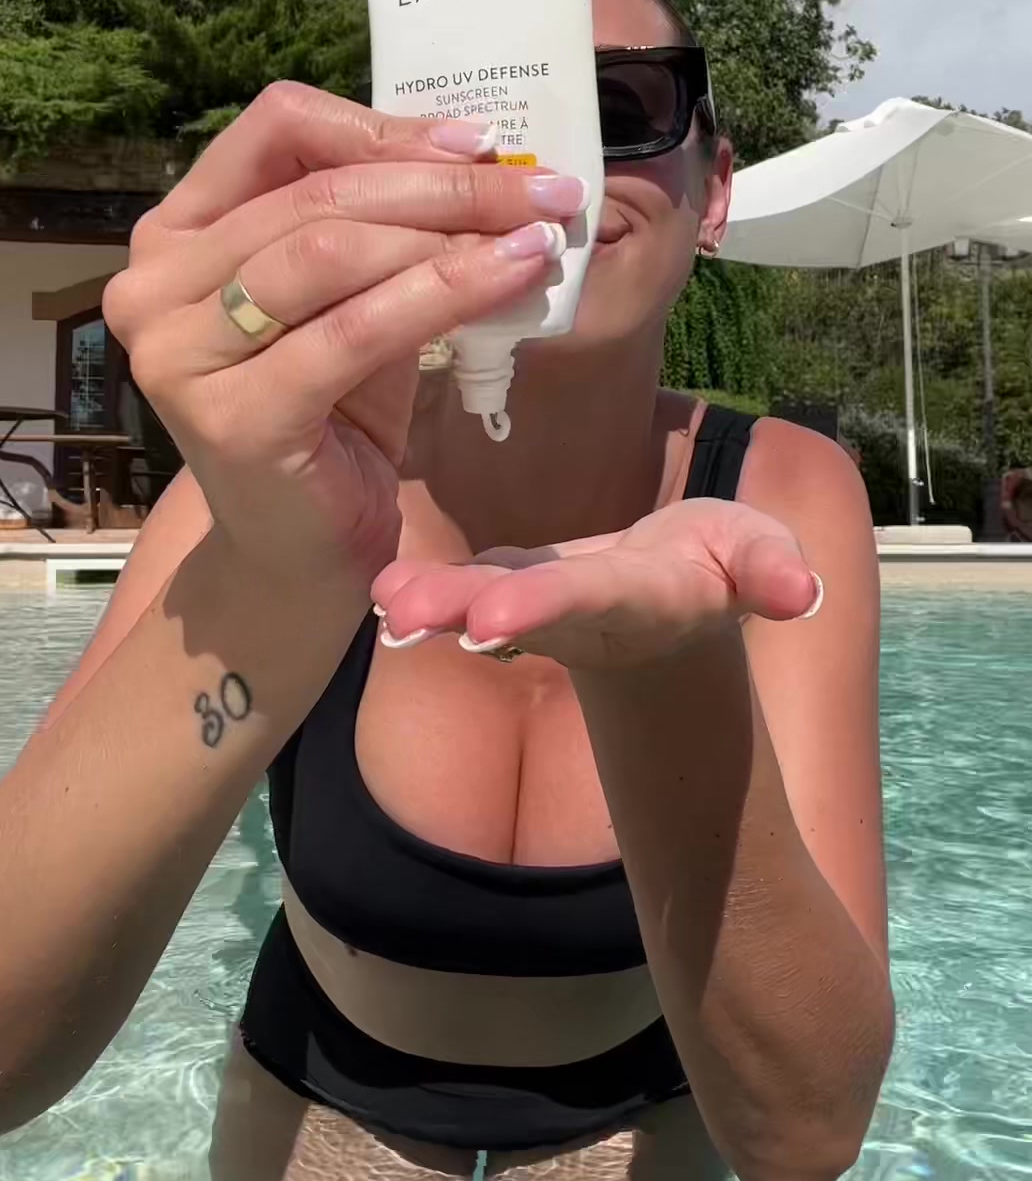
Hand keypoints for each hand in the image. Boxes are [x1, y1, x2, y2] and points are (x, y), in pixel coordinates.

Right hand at [102, 82, 582, 579]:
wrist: (301, 553)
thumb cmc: (332, 417)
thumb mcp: (353, 298)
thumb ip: (386, 228)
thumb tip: (489, 159)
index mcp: (177, 234)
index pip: (275, 132)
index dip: (382, 127)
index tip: (480, 142)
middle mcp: (154, 285)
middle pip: (317, 193)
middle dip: (446, 186)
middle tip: (546, 190)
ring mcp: (181, 355)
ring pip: (331, 252)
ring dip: (452, 234)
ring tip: (539, 234)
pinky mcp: (234, 418)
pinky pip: (355, 331)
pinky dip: (445, 295)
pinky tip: (513, 280)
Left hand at [371, 498, 822, 668]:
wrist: (678, 595)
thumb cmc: (721, 564)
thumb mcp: (758, 558)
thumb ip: (772, 570)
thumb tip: (803, 591)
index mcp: (641, 596)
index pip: (588, 597)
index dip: (540, 605)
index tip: (484, 622)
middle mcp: (582, 610)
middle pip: (520, 608)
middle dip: (467, 610)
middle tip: (404, 616)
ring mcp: (541, 603)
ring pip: (482, 601)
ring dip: (432, 603)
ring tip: (382, 605)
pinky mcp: (513, 584)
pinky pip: (467, 585)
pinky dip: (425, 588)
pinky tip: (377, 588)